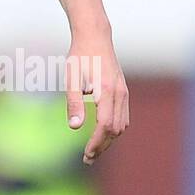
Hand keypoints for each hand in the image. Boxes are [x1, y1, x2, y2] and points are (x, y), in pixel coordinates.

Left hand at [65, 24, 128, 163]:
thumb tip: (74, 127)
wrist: (95, 36)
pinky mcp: (123, 91)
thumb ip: (73, 102)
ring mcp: (124, 92)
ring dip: (109, 140)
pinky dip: (114, 129)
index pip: (105, 126)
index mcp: (106, 91)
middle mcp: (120, 93)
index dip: (96, 143)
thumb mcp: (71, 77)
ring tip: (93, 150)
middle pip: (115, 130)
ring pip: (122, 125)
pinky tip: (102, 134)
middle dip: (102, 146)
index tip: (85, 154)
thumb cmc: (79, 55)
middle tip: (87, 159)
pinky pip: (123, 117)